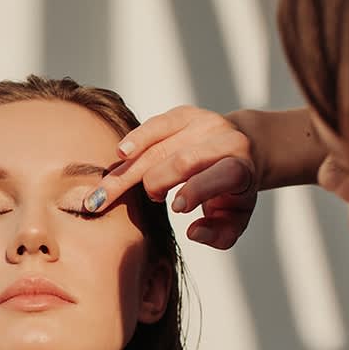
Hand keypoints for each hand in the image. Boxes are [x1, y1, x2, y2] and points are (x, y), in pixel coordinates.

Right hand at [84, 106, 259, 249]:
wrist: (244, 146)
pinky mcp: (184, 114)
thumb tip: (193, 232)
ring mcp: (204, 124)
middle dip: (153, 183)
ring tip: (104, 193)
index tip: (176, 208)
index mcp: (242, 167)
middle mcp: (225, 140)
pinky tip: (120, 153)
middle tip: (140, 203)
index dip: (197, 190)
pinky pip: (155, 125)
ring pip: (160, 146)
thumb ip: (219, 234)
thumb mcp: (236, 218)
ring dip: (128, 171)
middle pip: (182, 160)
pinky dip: (135, 140)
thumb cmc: (234, 191)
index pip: (222, 174)